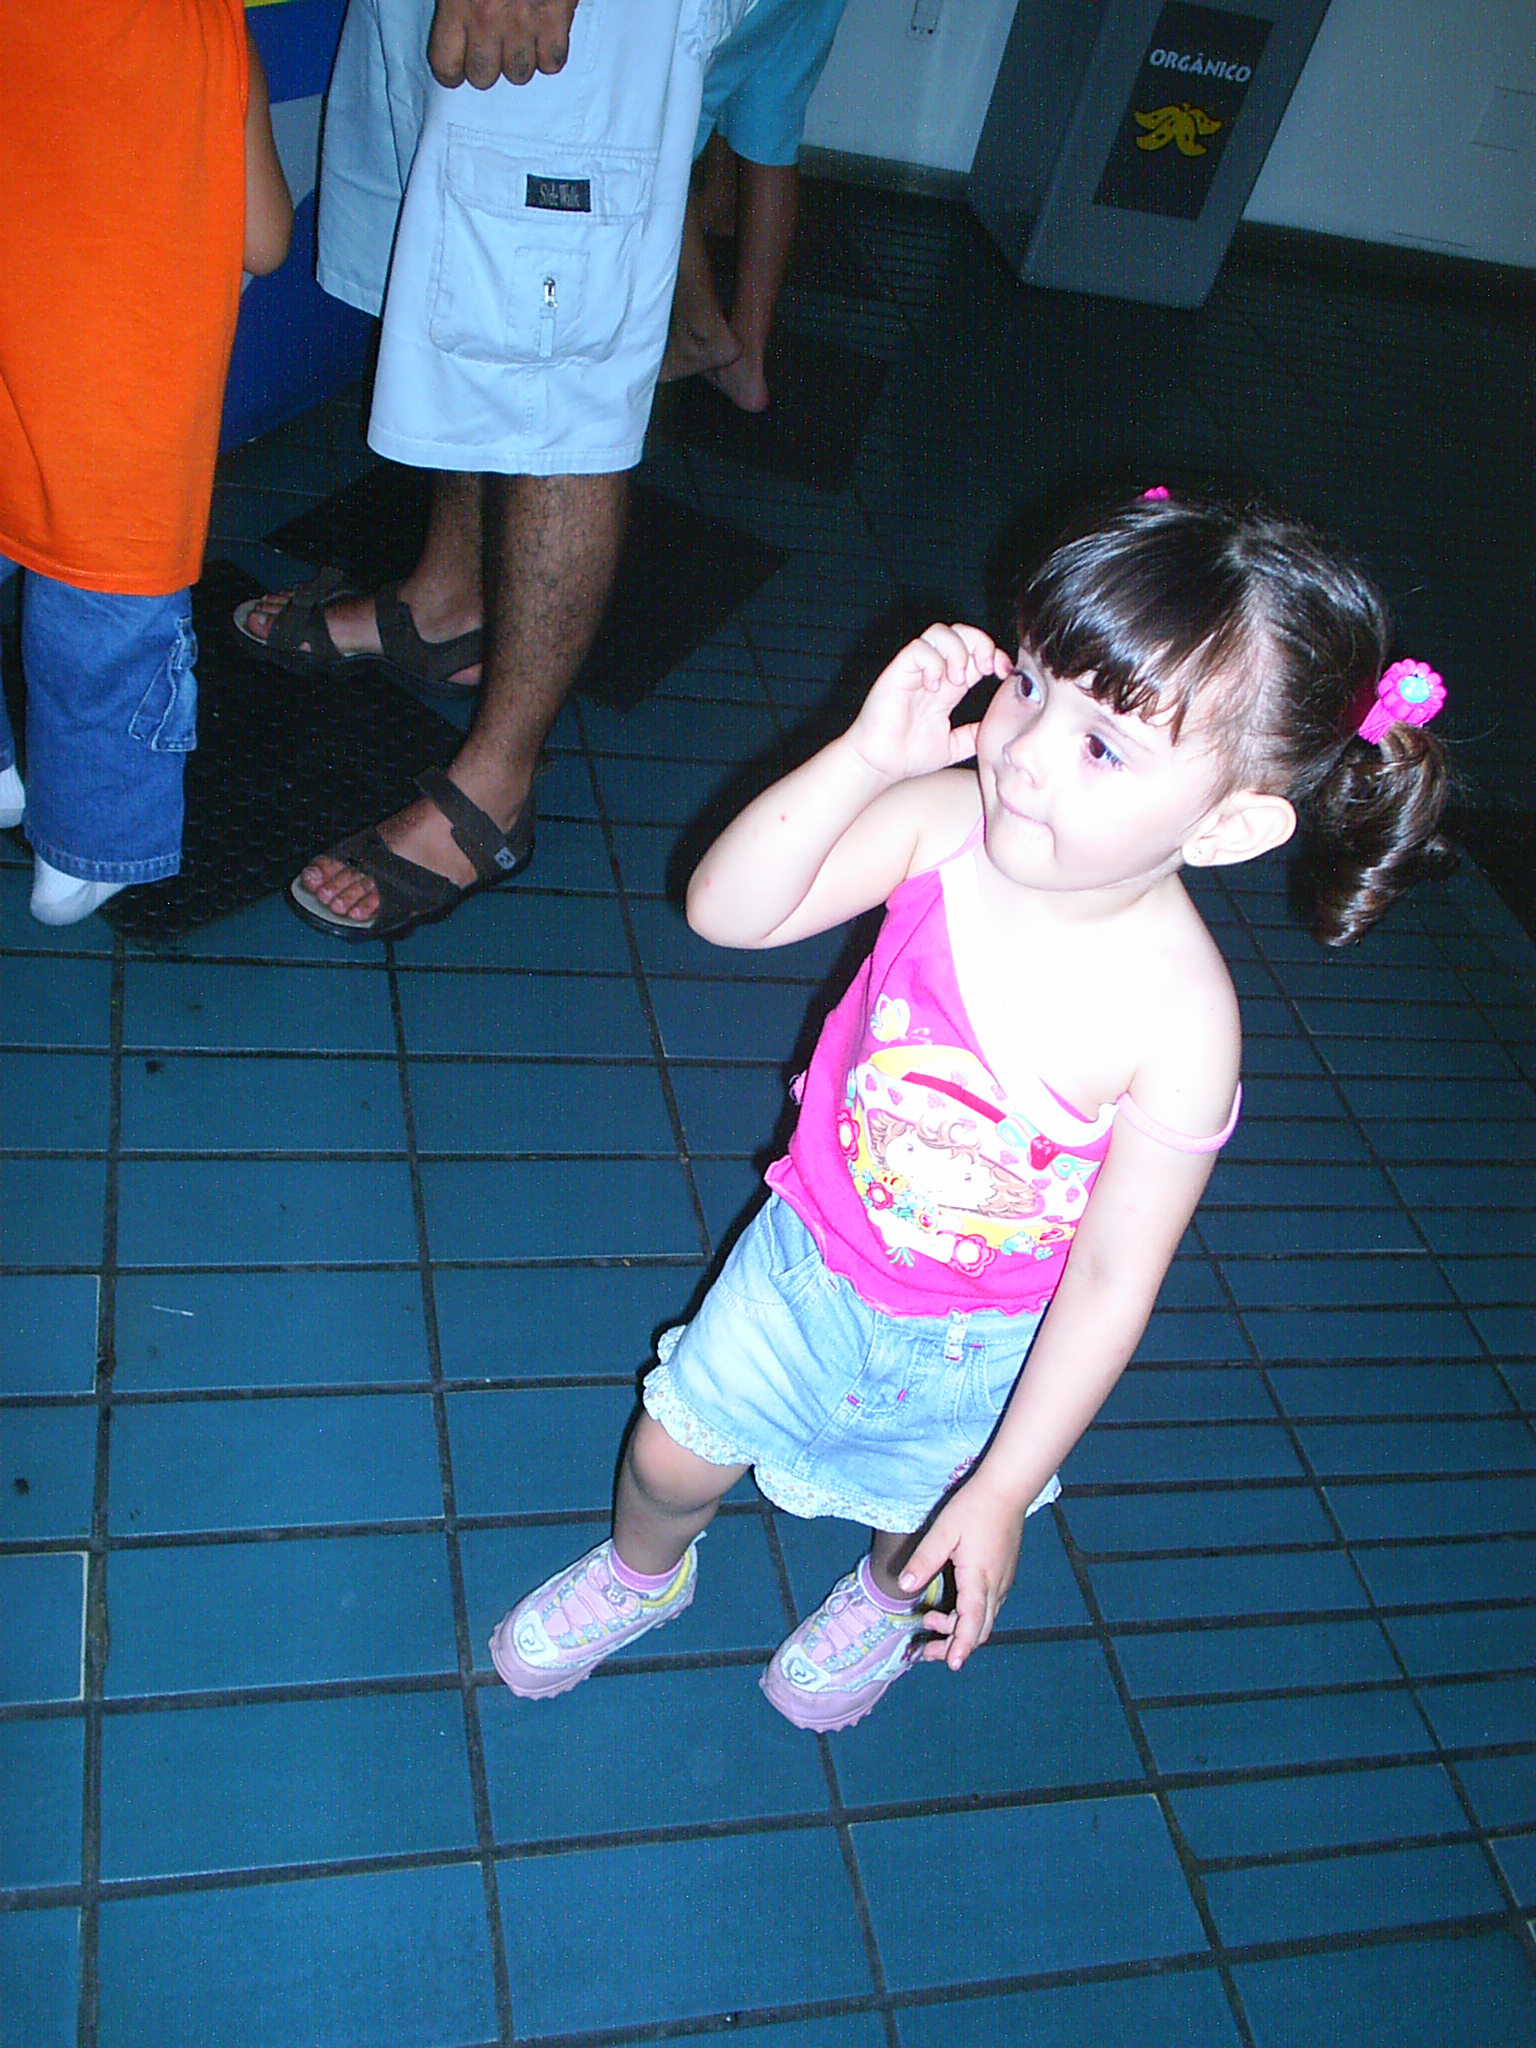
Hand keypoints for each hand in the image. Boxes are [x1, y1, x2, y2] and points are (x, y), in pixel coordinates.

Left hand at [428, 0, 577, 88]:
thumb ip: (452, 0)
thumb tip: (454, 17)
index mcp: (457, 2)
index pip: (446, 64)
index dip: (452, 70)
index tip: (459, 65)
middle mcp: (487, 18)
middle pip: (483, 77)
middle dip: (486, 67)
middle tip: (492, 48)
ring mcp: (524, 21)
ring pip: (519, 74)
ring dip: (519, 60)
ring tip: (520, 39)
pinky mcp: (556, 18)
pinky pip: (553, 62)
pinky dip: (550, 54)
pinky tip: (545, 35)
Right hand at [846, 624, 1010, 784]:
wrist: (879, 766)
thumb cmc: (909, 756)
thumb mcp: (956, 746)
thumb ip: (976, 733)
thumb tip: (1002, 727)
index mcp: (949, 685)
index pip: (976, 653)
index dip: (995, 654)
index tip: (1005, 673)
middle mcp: (934, 672)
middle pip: (962, 632)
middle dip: (981, 644)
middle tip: (987, 669)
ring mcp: (915, 670)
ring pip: (941, 632)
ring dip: (957, 651)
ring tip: (958, 680)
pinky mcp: (897, 672)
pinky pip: (919, 649)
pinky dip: (933, 662)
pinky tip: (934, 686)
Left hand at [899, 1472, 1026, 1670]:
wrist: (1007, 1490)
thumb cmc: (974, 1508)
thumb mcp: (944, 1532)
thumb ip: (924, 1560)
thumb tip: (904, 1587)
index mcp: (979, 1579)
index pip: (972, 1623)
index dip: (961, 1646)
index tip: (952, 1665)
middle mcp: (995, 1587)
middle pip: (979, 1630)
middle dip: (954, 1647)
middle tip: (925, 1651)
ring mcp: (1002, 1583)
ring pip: (984, 1620)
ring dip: (960, 1631)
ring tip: (929, 1623)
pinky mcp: (1003, 1576)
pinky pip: (988, 1608)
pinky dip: (969, 1618)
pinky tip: (950, 1609)